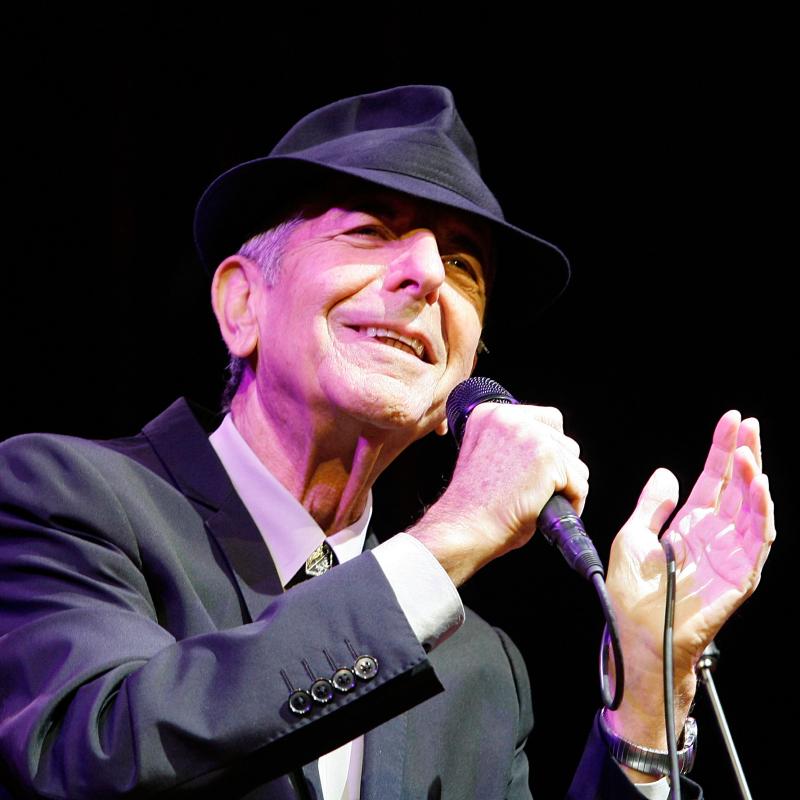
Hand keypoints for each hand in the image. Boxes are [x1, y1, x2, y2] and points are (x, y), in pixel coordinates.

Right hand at [409, 403, 588, 585]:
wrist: (465, 527)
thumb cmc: (473, 506)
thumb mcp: (485, 457)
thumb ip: (511, 443)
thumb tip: (549, 448)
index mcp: (490, 414)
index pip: (546, 419)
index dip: (549, 449)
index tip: (537, 473)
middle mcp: (510, 417)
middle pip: (565, 441)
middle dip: (559, 471)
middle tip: (538, 494)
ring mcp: (530, 434)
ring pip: (576, 464)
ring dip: (566, 487)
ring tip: (540, 503)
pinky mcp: (547, 457)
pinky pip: (580, 485)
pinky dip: (572, 504)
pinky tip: (546, 511)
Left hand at [606, 410, 774, 747]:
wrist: (633, 634)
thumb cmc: (629, 592)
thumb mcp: (631, 536)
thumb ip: (652, 506)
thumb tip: (667, 473)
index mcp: (690, 524)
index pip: (713, 480)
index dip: (722, 450)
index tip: (730, 419)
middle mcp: (714, 536)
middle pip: (737, 489)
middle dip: (744, 456)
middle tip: (748, 425)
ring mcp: (729, 556)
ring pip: (753, 511)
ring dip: (754, 480)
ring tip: (748, 452)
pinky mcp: (738, 577)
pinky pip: (757, 543)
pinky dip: (762, 516)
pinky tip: (760, 489)